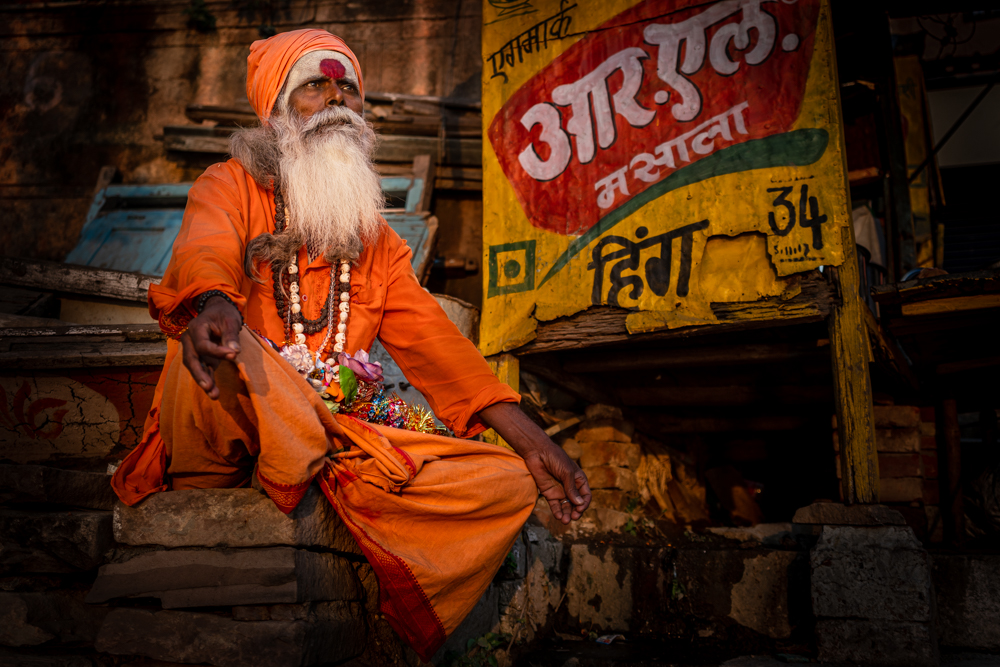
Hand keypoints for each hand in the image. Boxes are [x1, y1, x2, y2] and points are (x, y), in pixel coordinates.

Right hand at [180, 296, 241, 399]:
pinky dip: (208, 380)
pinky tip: (214, 393)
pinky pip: (202, 370)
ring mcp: (194, 350)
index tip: (233, 356)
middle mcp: (190, 340)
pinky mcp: (201, 357)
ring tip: (214, 394)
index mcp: (196, 328)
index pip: (202, 344)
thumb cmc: (224, 314)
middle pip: (191, 359)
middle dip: (199, 373)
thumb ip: (231, 335)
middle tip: (209, 386)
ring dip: (203, 380)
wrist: (218, 312)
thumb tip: (235, 351)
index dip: (216, 352)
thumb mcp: (230, 320)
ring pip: (194, 367)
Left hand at [479, 402, 590, 523]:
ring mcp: (560, 491)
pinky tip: (558, 516)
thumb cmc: (555, 458)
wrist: (537, 452)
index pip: (585, 495)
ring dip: (566, 514)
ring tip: (565, 520)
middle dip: (575, 512)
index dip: (584, 504)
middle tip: (573, 517)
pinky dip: (557, 511)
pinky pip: (555, 505)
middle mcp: (570, 487)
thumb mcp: (567, 472)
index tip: (580, 509)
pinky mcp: (549, 493)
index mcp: (579, 480)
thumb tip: (579, 504)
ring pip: (566, 506)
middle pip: (575, 504)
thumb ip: (571, 488)